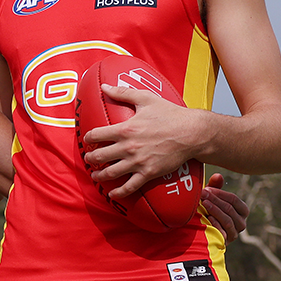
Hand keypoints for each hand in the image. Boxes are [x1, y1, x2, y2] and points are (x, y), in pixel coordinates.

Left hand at [82, 83, 203, 199]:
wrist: (193, 133)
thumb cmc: (170, 114)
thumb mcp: (146, 99)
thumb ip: (123, 93)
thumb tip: (104, 86)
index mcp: (125, 129)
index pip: (96, 135)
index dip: (89, 138)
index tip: (88, 140)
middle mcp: (128, 147)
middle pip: (99, 156)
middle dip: (91, 158)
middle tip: (89, 159)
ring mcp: (138, 161)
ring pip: (110, 173)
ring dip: (99, 176)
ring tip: (95, 176)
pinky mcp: (148, 173)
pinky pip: (130, 186)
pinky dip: (119, 192)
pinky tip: (112, 194)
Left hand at [200, 172, 248, 241]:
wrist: (202, 234)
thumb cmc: (209, 211)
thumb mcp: (212, 199)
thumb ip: (215, 188)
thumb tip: (218, 175)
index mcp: (241, 211)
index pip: (234, 200)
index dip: (220, 194)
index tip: (207, 188)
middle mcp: (241, 222)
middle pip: (230, 209)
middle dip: (215, 200)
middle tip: (202, 193)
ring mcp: (235, 233)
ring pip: (228, 220)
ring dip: (215, 210)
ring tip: (204, 203)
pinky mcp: (227, 241)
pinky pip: (224, 232)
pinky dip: (216, 224)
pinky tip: (207, 218)